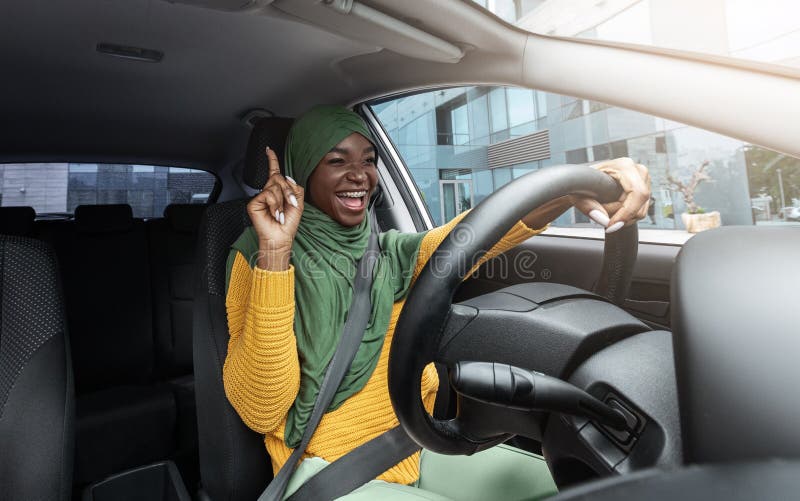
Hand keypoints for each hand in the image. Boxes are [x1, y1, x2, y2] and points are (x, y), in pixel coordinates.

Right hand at [246, 147, 304, 269]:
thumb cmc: (288, 224)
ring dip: (282, 200)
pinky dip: (275, 204)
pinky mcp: (254, 202)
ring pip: (274, 186)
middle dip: (288, 191)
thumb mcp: (298, 203)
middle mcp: (268, 192)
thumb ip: (295, 187)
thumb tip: (285, 177)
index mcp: (278, 191)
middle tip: (292, 204)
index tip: (268, 150)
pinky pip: (268, 194)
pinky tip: (274, 214)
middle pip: (278, 178)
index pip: (274, 172)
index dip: (272, 160)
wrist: (281, 237)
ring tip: (280, 213)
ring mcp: (260, 197)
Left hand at [572, 158, 650, 232]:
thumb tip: (603, 219)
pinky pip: (639, 210)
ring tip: (603, 211)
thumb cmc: (580, 181)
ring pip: (640, 209)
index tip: (611, 225)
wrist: (583, 177)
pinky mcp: (643, 190)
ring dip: (622, 217)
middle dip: (619, 216)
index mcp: (625, 166)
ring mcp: (643, 180)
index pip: (637, 193)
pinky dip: (625, 216)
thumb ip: (587, 205)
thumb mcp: (577, 191)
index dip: (626, 213)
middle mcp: (637, 171)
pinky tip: (611, 212)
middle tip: (601, 217)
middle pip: (639, 203)